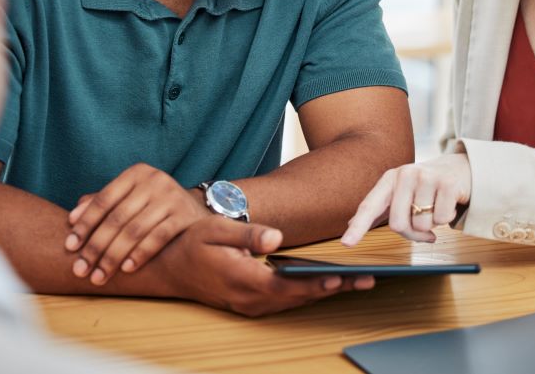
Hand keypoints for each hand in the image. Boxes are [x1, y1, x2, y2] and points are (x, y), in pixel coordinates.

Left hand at [64, 163, 208, 284]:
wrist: (196, 209)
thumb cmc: (153, 205)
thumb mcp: (130, 198)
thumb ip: (102, 204)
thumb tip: (72, 219)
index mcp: (136, 173)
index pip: (104, 200)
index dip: (85, 224)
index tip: (70, 247)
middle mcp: (154, 180)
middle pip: (117, 218)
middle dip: (96, 246)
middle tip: (80, 269)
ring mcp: (171, 197)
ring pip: (135, 230)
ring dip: (113, 256)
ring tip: (99, 276)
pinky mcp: (185, 215)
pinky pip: (158, 237)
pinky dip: (140, 254)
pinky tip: (126, 269)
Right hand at [160, 216, 374, 316]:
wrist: (168, 268)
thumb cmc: (190, 244)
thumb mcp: (215, 230)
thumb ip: (246, 235)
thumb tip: (276, 238)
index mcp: (241, 280)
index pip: (285, 285)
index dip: (313, 283)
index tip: (339, 277)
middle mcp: (248, 299)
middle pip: (297, 297)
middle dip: (333, 289)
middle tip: (365, 280)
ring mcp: (249, 305)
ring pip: (294, 302)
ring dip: (324, 292)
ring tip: (356, 281)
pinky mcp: (250, 304)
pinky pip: (285, 302)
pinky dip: (308, 293)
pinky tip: (327, 283)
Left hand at [340, 153, 471, 245]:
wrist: (461, 168)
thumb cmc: (426, 186)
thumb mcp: (401, 191)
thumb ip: (379, 208)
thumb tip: (351, 224)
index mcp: (389, 179)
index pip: (370, 206)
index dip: (358, 226)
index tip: (347, 243)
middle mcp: (405, 175)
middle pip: (398, 225)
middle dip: (412, 234)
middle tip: (424, 230)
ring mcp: (426, 177)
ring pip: (422, 225)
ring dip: (432, 226)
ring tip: (436, 208)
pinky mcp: (447, 184)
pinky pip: (442, 220)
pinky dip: (447, 219)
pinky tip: (448, 204)